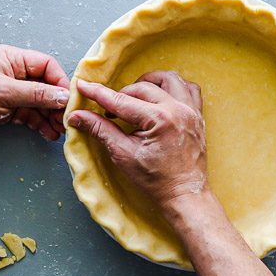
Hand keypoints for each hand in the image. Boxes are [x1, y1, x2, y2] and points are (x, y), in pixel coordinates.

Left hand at [0, 45, 69, 146]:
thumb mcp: (5, 91)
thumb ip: (37, 93)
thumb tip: (62, 96)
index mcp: (11, 58)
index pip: (46, 65)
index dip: (59, 82)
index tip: (67, 100)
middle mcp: (13, 73)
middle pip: (45, 86)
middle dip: (56, 103)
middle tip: (65, 119)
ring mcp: (10, 91)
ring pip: (39, 103)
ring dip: (50, 116)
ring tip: (59, 130)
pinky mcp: (7, 108)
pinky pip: (30, 114)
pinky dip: (40, 123)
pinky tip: (48, 133)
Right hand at [67, 71, 207, 208]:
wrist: (184, 196)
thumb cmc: (156, 181)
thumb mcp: (123, 155)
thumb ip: (101, 130)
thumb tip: (77, 116)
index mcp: (160, 119)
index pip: (121, 101)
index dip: (99, 93)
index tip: (83, 86)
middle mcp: (178, 110)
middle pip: (143, 88)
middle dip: (121, 95)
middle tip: (108, 110)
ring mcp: (191, 111)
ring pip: (169, 80)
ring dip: (149, 83)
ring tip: (135, 96)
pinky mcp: (198, 116)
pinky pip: (189, 89)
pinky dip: (173, 88)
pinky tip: (161, 97)